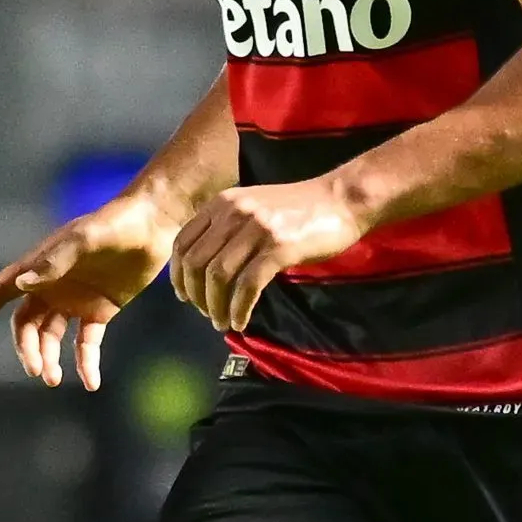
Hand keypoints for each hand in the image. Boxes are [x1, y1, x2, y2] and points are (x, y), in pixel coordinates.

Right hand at [0, 196, 176, 388]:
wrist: (153, 223)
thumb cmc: (115, 223)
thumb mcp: (85, 238)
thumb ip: (55, 260)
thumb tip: (21, 284)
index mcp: (41, 266)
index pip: (2, 290)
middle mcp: (52, 286)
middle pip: (27, 324)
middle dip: (27, 349)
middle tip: (37, 370)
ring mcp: (75, 300)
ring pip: (51, 337)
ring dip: (49, 359)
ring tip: (55, 379)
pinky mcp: (100, 310)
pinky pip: (86, 343)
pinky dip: (85, 363)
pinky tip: (90, 382)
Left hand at [171, 179, 370, 332]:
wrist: (343, 198)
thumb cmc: (301, 208)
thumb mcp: (255, 207)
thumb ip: (229, 228)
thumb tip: (208, 269)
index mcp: (222, 203)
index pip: (182, 243)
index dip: (178, 275)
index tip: (185, 296)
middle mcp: (233, 213)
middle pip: (195, 263)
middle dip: (197, 296)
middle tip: (207, 315)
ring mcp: (256, 229)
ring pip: (218, 277)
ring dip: (216, 307)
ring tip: (223, 323)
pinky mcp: (279, 247)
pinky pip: (248, 285)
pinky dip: (239, 308)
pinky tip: (241, 321)